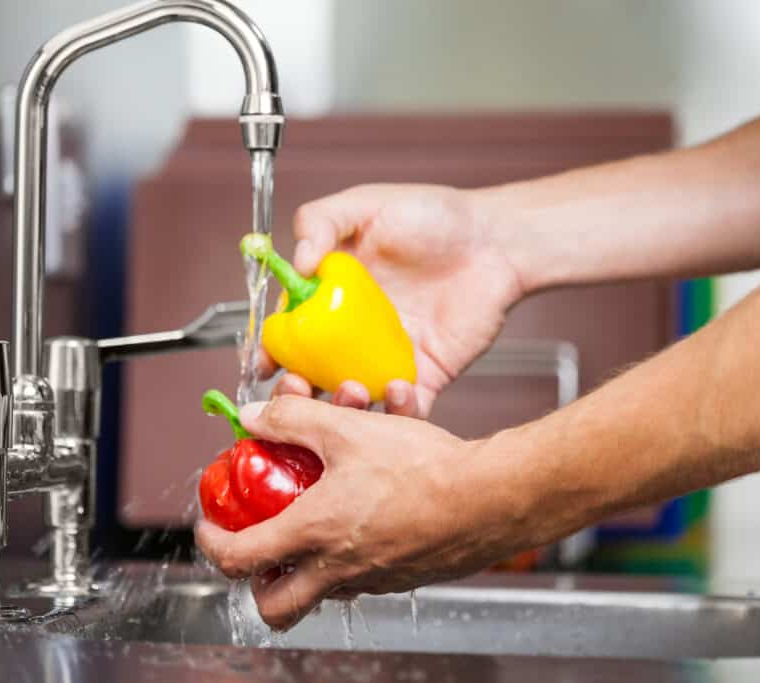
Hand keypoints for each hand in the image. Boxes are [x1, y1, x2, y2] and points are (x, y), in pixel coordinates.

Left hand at [194, 395, 541, 630]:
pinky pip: (361, 577)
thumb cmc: (425, 470)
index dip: (212, 543)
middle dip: (257, 585)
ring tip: (312, 522)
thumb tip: (257, 416)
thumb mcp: (348, 430)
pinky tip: (365, 513)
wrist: (490, 498)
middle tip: (257, 552)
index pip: (240, 559)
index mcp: (314, 534)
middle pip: (276, 607)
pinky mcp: (402, 578)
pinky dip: (350, 553)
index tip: (210, 525)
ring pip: (320, 593)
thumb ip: (294, 421)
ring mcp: (371, 580)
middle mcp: (338, 569)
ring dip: (305, 565)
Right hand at [265, 184, 524, 417]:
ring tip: (349, 390)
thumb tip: (294, 262)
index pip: (290, 330)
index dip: (270, 349)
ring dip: (342, 406)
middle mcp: (354, 333)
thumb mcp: (367, 204)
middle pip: (311, 375)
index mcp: (332, 297)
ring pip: (353, 401)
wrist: (496, 240)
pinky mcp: (425, 375)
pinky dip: (398, 411)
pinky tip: (399, 389)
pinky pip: (406, 409)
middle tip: (296, 388)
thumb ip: (321, 222)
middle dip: (295, 391)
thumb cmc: (434, 216)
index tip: (263, 362)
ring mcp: (388, 358)